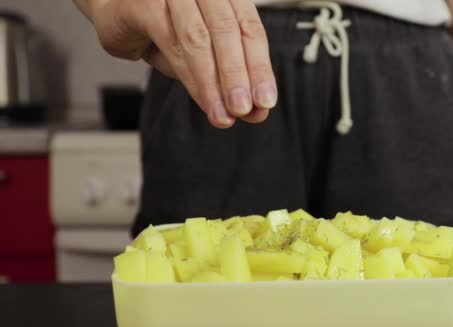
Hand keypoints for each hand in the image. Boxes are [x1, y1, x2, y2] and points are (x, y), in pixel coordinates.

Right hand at [87, 0, 276, 126]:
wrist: (110, 9)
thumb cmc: (159, 26)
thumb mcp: (200, 55)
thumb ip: (227, 79)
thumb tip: (255, 110)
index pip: (250, 29)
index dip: (260, 67)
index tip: (265, 101)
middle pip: (230, 31)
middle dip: (239, 76)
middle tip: (244, 109)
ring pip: (200, 38)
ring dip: (213, 81)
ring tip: (222, 113)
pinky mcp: (146, 1)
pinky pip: (171, 41)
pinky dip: (189, 74)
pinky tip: (201, 97)